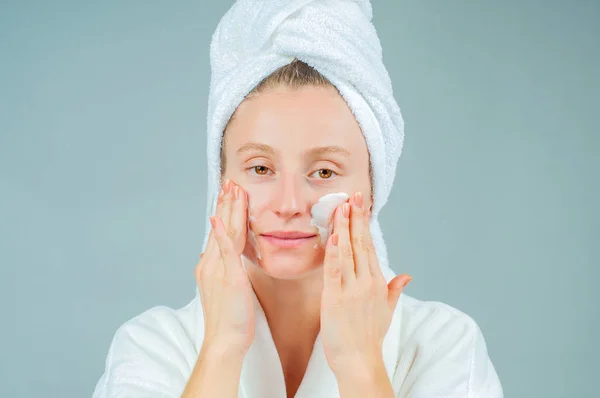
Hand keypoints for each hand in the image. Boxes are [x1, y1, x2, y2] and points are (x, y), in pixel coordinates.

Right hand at [194, 179, 254, 355]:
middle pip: (219, 227)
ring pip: (223, 233)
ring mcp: (217, 270)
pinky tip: (218, 219)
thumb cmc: (230, 320)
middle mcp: (209, 264)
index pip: (218, 232)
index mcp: (210, 266)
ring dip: (227, 209)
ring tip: (231, 189)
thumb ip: (227, 270)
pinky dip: (221, 234)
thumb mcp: (228, 289)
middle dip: (225, 203)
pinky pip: (224, 251)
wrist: (224, 341)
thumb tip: (228, 258)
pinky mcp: (227, 278)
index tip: (228, 193)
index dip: (224, 211)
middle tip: (229, 182)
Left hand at [320, 191, 411, 376]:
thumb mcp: (387, 311)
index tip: (361, 207)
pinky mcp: (336, 297)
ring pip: (349, 251)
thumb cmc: (369, 338)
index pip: (370, 247)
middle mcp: (367, 282)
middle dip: (357, 217)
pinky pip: (335, 269)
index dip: (365, 225)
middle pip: (362, 243)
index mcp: (378, 283)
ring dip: (345, 227)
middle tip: (354, 195)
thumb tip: (407, 276)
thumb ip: (395, 290)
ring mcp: (352, 289)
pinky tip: (333, 235)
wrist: (360, 361)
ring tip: (342, 206)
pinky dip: (334, 251)